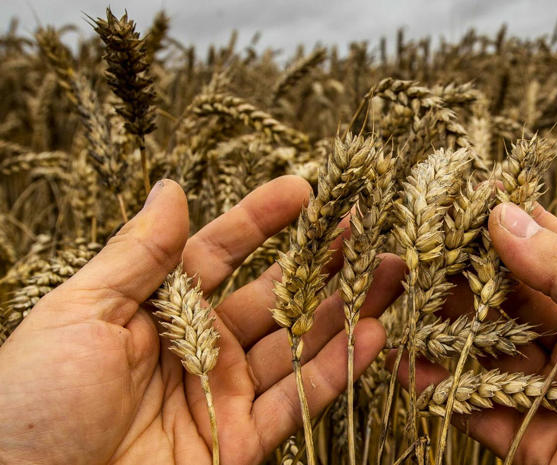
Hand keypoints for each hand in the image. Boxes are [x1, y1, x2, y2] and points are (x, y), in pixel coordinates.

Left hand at [0, 177, 404, 464]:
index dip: (262, 220)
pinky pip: (296, 402)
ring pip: (297, 344)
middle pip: (273, 296)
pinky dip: (337, 370)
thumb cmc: (30, 402)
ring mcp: (222, 397)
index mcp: (155, 311)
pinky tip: (372, 334)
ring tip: (393, 273)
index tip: (306, 189)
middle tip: (372, 229)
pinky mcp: (239, 446)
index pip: (219, 253)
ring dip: (347, 309)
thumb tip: (172, 188)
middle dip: (323, 262)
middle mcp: (196, 349)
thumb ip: (138, 254)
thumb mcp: (78, 313)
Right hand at [397, 202, 556, 464]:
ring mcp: (550, 389)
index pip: (537, 251)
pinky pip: (480, 411)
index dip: (495, 227)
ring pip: (482, 355)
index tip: (448, 204)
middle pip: (499, 303)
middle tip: (404, 259)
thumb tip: (504, 216)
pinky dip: (444, 392)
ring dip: (438, 335)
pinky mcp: (535, 440)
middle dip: (453, 283)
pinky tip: (409, 370)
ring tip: (393, 310)